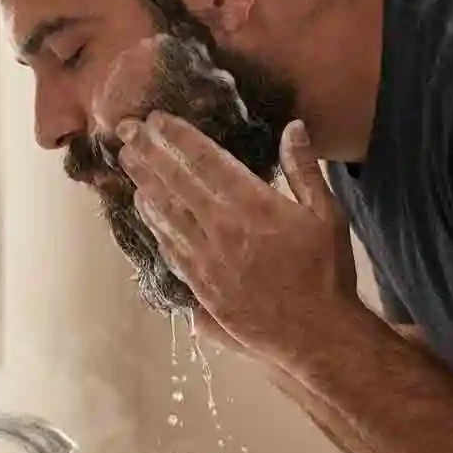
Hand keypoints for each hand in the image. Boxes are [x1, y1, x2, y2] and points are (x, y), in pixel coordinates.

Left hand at [116, 113, 358, 365]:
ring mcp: (207, 259)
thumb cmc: (326, 272)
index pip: (205, 159)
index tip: (156, 119)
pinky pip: (169, 248)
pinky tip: (144, 209)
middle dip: (148, 152)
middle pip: (175, 181)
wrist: (316, 333)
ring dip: (143, 183)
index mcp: (254, 204)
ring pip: (165, 213)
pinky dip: (153, 223)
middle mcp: (223, 228)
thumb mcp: (327, 213)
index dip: (177, 136)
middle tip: (126, 130)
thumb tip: (293, 127)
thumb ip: (303, 169)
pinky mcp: (200, 286)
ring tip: (127, 161)